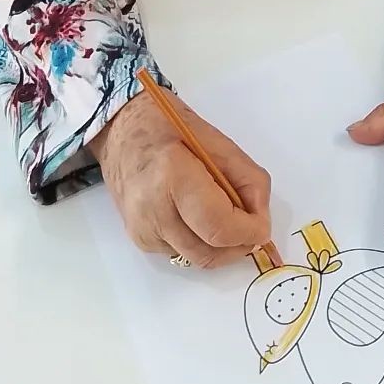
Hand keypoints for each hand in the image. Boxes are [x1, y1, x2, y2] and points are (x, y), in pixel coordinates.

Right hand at [90, 89, 271, 266]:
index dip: (248, 232)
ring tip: (227, 216)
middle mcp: (152, 209)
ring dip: (221, 246)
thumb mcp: (218, 142)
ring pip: (198, 258)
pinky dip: (200, 240)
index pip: (218, 226)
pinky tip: (198, 214)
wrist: (121, 130)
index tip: (263, 226)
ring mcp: (142, 229)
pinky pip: (182, 252)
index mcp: (173, 175)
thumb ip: (247, 179)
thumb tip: (260, 218)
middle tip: (252, 226)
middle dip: (239, 245)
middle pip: (209, 252)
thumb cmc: (169, 125)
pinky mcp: (139, 240)